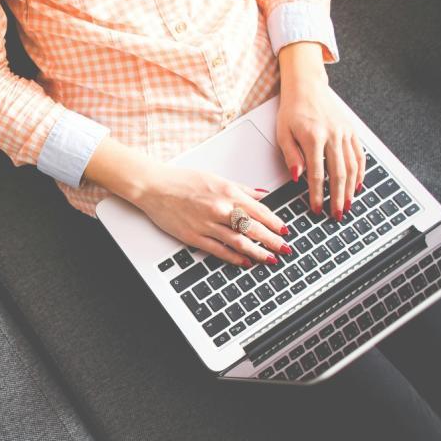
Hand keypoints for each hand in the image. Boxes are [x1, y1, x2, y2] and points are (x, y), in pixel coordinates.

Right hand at [132, 165, 290, 266]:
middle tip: (285, 249)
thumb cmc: (182, 181)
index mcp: (228, 193)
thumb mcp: (216, 178)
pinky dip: (235, 257)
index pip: (260, 211)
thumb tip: (261, 195)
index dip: (275, 223)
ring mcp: (208, 225)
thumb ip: (241, 189)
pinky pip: (220, 250)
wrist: (155, 187)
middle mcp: (220, 209)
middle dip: (273, 241)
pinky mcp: (195, 237)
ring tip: (270, 259)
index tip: (285, 231)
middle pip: (254, 228)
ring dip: (258, 252)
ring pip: (240, 242)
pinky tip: (245, 262)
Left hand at [277, 42, 364, 219]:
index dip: (317, 195)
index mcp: (314, 137)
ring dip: (351, 189)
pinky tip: (357, 185)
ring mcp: (345, 133)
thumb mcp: (283, 133)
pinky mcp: (352, 131)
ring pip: (352, 167)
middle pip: (338, 174)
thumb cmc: (292, 110)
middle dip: (338, 197)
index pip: (317, 174)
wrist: (307, 86)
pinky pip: (359, 155)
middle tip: (337, 214)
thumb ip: (291, 156)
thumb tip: (297, 177)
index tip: (316, 208)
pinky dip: (360, 172)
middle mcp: (333, 135)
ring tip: (348, 205)